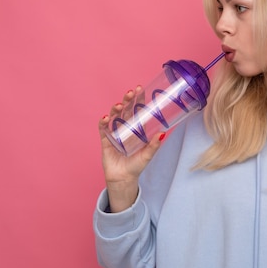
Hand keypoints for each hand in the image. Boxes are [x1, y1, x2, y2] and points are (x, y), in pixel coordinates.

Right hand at [99, 86, 163, 211]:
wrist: (123, 179)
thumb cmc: (136, 166)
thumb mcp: (147, 155)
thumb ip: (154, 145)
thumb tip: (163, 133)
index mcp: (136, 129)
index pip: (137, 110)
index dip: (138, 99)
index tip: (140, 88)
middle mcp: (125, 128)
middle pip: (126, 110)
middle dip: (128, 100)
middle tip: (131, 92)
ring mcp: (115, 133)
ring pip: (114, 116)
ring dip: (116, 109)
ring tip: (120, 105)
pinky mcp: (106, 140)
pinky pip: (103, 129)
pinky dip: (104, 122)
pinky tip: (106, 118)